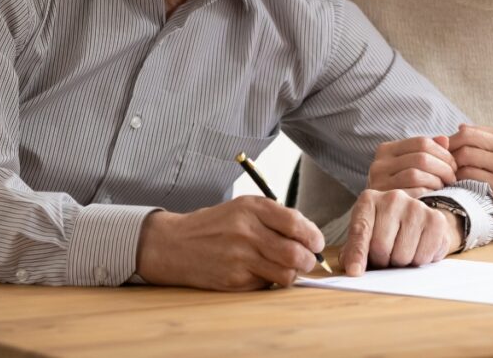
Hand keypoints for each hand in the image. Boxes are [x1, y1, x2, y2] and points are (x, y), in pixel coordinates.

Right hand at [135, 196, 323, 290]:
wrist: (175, 244)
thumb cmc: (216, 224)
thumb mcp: (243, 207)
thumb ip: (275, 216)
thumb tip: (308, 233)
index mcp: (252, 208)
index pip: (295, 223)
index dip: (313, 236)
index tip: (317, 242)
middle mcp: (246, 232)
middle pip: (295, 253)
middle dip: (309, 259)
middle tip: (309, 260)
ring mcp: (240, 258)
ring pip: (285, 273)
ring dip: (293, 273)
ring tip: (289, 267)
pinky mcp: (234, 280)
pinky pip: (266, 284)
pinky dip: (271, 280)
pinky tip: (263, 271)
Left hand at [339, 189, 461, 275]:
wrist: (417, 220)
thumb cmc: (385, 231)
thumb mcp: (364, 237)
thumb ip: (353, 251)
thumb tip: (352, 269)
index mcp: (369, 200)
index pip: (360, 231)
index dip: (357, 254)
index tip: (354, 272)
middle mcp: (393, 198)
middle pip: (381, 247)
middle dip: (382, 261)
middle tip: (385, 256)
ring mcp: (416, 206)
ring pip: (403, 256)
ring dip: (401, 262)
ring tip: (402, 250)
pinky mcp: (436, 219)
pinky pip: (423, 256)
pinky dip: (419, 261)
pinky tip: (418, 248)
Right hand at [367, 135, 457, 195]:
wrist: (385, 215)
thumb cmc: (404, 187)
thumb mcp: (412, 165)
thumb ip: (428, 151)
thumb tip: (444, 140)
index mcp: (386, 150)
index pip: (421, 142)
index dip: (443, 153)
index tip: (453, 165)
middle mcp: (379, 164)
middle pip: (421, 158)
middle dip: (443, 167)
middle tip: (452, 177)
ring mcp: (379, 183)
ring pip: (416, 175)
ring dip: (436, 180)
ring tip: (443, 186)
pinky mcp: (386, 201)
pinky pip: (412, 193)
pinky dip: (428, 193)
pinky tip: (434, 196)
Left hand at [448, 124, 492, 235]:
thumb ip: (488, 141)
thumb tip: (460, 127)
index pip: (471, 130)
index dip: (451, 140)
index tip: (443, 152)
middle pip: (466, 138)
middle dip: (448, 149)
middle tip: (440, 162)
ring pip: (465, 156)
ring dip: (451, 165)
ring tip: (447, 174)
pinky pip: (470, 175)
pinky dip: (458, 179)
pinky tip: (456, 184)